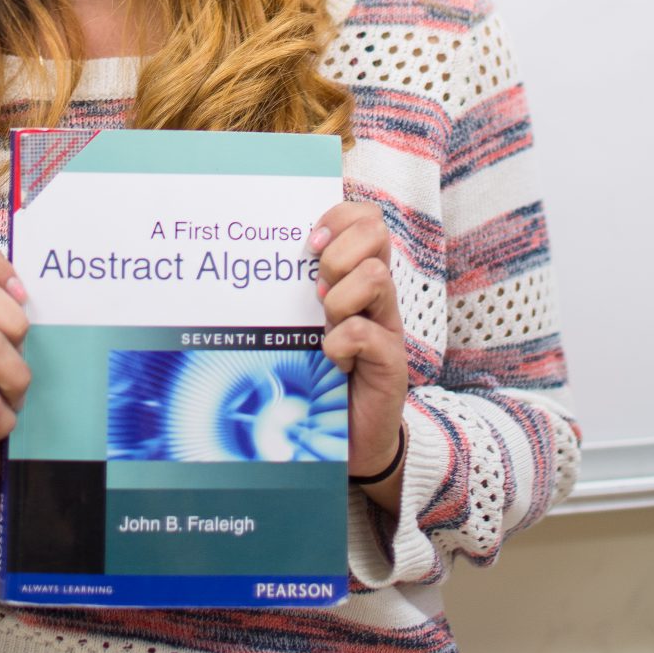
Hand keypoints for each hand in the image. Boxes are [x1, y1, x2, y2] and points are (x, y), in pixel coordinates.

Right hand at [0, 244, 31, 528]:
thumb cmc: (14, 408)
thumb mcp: (26, 357)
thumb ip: (33, 323)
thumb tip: (65, 292)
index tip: (24, 294)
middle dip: (14, 320)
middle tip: (25, 354)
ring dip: (17, 377)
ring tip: (18, 399)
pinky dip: (7, 421)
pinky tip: (4, 432)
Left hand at [311, 201, 408, 511]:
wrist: (348, 437)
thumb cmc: (319, 374)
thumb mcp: (305, 322)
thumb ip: (296, 288)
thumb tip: (261, 252)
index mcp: (358, 275)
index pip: (365, 217)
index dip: (339, 215)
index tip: (310, 243)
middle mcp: (378, 294)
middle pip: (377, 232)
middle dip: (339, 251)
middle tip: (317, 287)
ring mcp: (388, 326)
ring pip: (376, 276)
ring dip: (340, 297)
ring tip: (325, 323)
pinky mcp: (392, 362)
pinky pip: (365, 333)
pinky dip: (341, 343)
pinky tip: (333, 359)